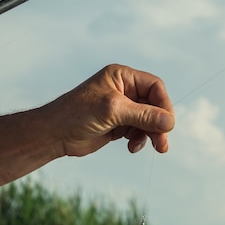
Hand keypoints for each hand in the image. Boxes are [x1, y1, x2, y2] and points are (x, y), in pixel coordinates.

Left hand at [45, 64, 174, 157]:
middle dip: (158, 124)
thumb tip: (169, 122)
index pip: (154, 86)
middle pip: (154, 105)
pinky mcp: (117, 125)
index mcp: (122, 77)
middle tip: (162, 144)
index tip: (166, 124)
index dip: (163, 105)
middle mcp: (123, 90)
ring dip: (150, 135)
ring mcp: (121, 108)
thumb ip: (143, 115)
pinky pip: (137, 131)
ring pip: (147, 121)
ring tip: (152, 148)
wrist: (54, 134)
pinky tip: (131, 148)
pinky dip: (139, 140)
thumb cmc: (77, 114)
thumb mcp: (113, 111)